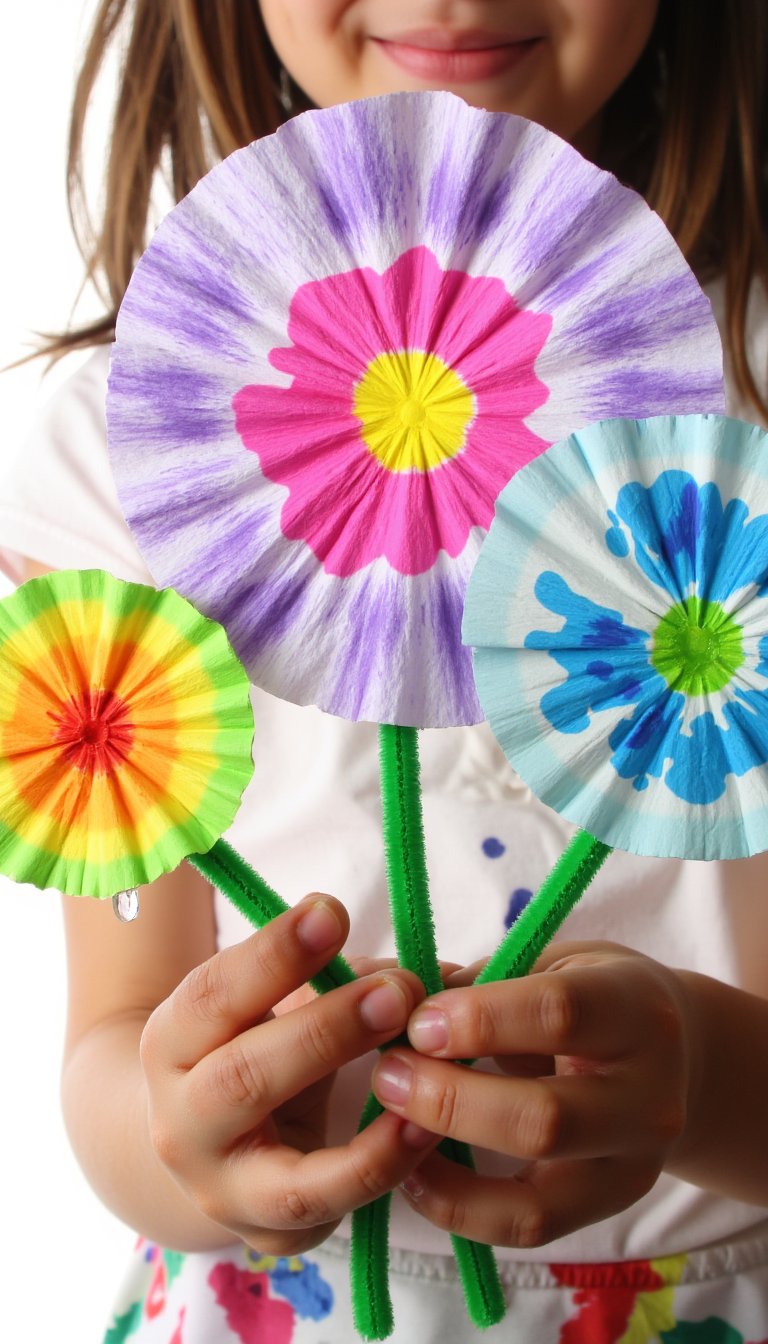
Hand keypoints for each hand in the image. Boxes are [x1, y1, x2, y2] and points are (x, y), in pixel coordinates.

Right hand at [140, 894, 435, 1254]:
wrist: (209, 1147)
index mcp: (174, 1041)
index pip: (213, 995)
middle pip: (243, 1078)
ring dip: (367, 1127)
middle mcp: (182, 1121)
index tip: (331, 911)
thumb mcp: (276, 1006)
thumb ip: (347, 978)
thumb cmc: (259, 1048)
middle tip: (397, 990)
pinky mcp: (273, 1232)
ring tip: (417, 1064)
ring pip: (287, 1167)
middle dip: (325, 1030)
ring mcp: (225, 1189)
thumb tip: (448, 969)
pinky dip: (381, 1165)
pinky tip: (423, 1125)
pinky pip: (332, 1206)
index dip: (273, 954)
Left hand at [371, 942, 693, 1247]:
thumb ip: (484, 982)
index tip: (418, 1020)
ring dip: (447, 1159)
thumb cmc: (590, 992)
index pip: (559, 1014)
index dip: (478, 1020)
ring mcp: (636, 1163)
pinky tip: (413, 1171)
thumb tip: (397, 1009)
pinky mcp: (611, 1206)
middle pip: (545, 1118)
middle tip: (389, 1071)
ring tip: (392, 1122)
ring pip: (535, 1192)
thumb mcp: (551, 961)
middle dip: (449, 1097)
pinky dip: (458, 1207)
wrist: (673, 1052)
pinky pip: (526, 1226)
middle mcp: (650, 1094)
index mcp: (635, 1007)